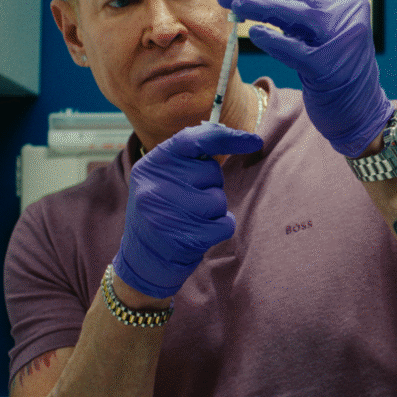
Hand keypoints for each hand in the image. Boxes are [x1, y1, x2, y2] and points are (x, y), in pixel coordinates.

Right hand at [112, 123, 262, 298]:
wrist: (141, 261)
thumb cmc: (162, 212)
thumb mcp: (162, 179)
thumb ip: (188, 158)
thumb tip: (230, 135)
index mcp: (152, 165)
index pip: (193, 140)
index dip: (227, 137)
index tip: (255, 140)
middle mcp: (156, 185)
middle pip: (212, 172)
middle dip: (210, 185)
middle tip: (189, 201)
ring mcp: (168, 213)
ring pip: (219, 199)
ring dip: (214, 211)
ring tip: (191, 220)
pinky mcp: (184, 238)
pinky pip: (225, 224)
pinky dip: (219, 229)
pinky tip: (198, 235)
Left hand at [217, 0, 391, 157]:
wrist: (361, 112)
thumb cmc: (331, 72)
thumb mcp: (312, 36)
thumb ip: (288, 13)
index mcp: (343, 3)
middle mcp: (348, 16)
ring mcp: (342, 41)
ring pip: (298, 16)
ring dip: (262, 6)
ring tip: (234, 3)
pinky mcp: (332, 68)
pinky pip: (298, 51)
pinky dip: (276, 42)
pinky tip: (255, 34)